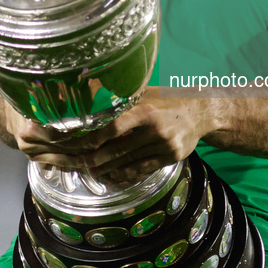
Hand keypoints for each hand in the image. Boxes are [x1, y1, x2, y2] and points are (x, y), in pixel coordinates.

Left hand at [0, 85, 213, 182]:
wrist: (202, 112)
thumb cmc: (165, 99)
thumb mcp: (143, 93)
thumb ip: (117, 99)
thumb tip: (82, 95)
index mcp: (143, 110)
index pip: (108, 129)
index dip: (86, 139)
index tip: (65, 142)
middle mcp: (153, 130)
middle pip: (112, 151)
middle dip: (86, 159)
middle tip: (66, 162)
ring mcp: (162, 147)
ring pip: (123, 165)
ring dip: (99, 169)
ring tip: (81, 169)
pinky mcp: (168, 159)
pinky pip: (138, 171)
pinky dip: (119, 174)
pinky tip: (106, 175)